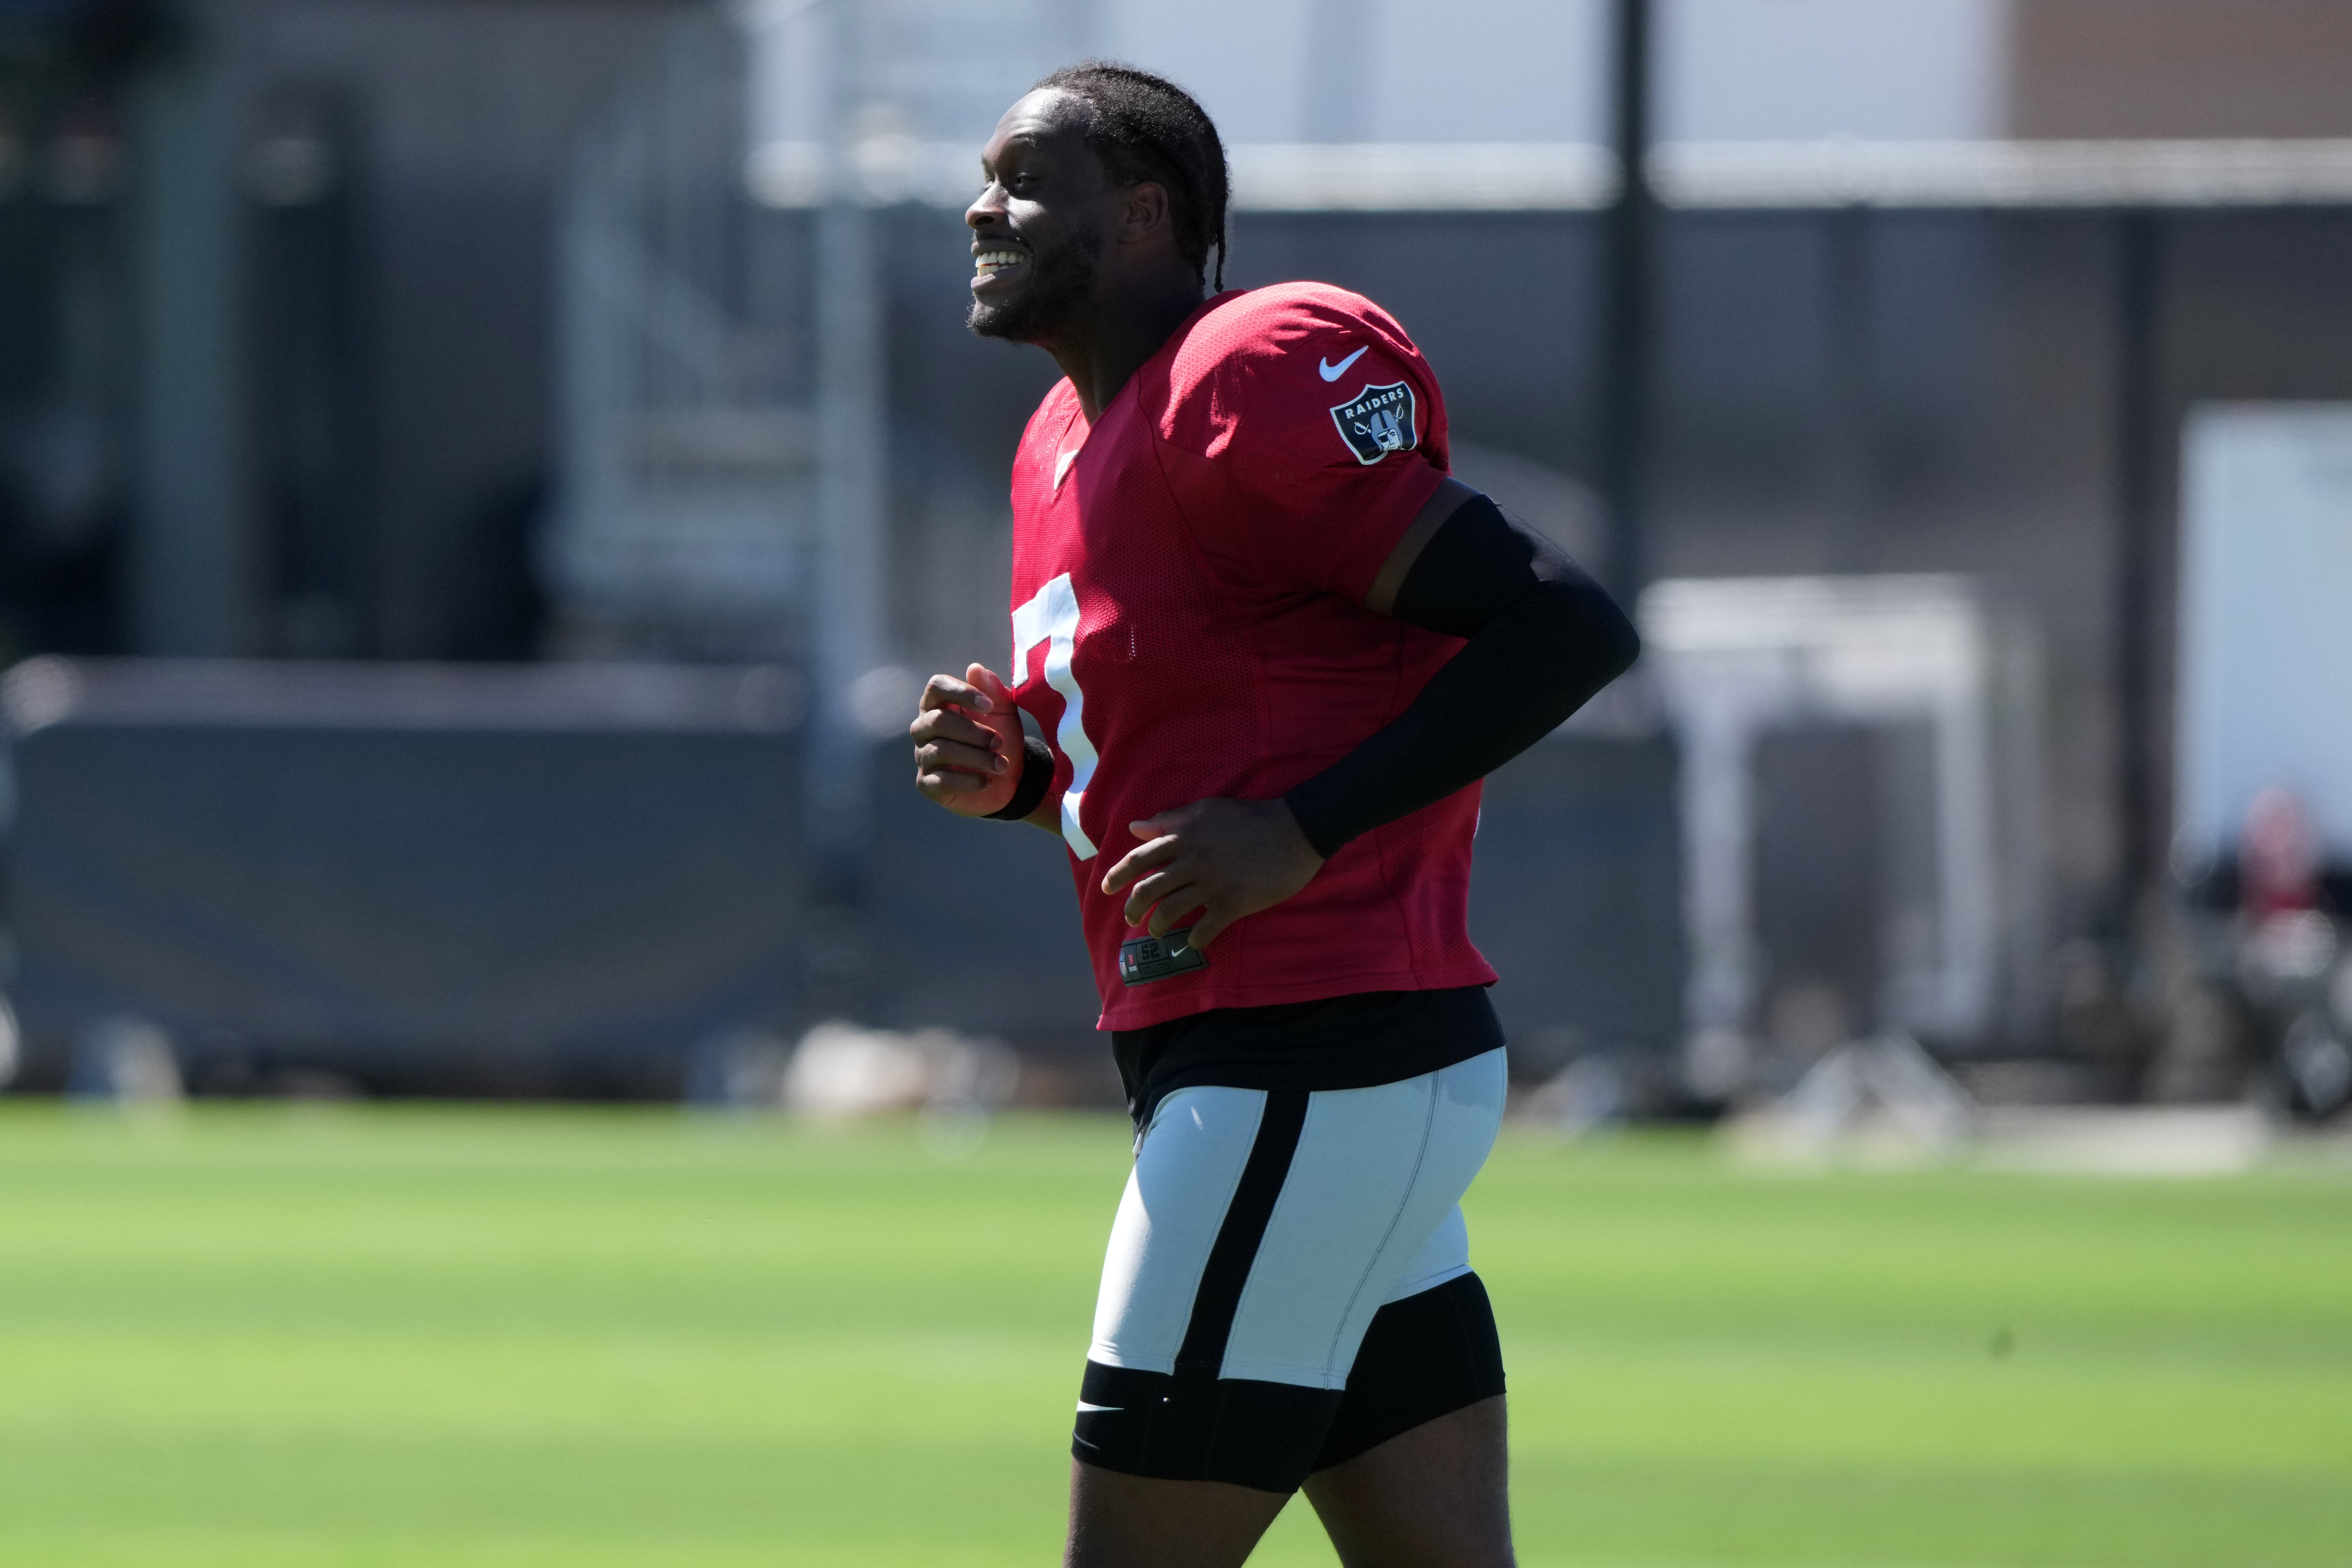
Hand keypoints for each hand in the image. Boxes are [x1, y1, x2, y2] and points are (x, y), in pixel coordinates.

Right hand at [911, 664, 1021, 816]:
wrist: (1010, 779)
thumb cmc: (1001, 739)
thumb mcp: (1004, 713)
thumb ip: (992, 690)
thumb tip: (975, 669)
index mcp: (939, 704)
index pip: (936, 686)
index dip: (961, 693)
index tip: (988, 706)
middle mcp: (924, 728)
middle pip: (938, 720)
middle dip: (973, 732)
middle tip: (998, 742)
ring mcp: (923, 756)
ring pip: (941, 750)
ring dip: (977, 757)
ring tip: (1001, 764)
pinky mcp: (927, 784)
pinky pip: (940, 781)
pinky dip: (968, 781)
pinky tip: (986, 781)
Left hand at [1099, 797, 1325, 949]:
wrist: (1295, 829)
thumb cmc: (1250, 818)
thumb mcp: (1207, 810)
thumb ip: (1170, 820)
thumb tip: (1137, 827)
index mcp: (1184, 836)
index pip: (1140, 857)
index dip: (1118, 874)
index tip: (1106, 888)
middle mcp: (1193, 860)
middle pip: (1149, 888)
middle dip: (1133, 908)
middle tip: (1130, 918)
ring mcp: (1213, 883)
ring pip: (1171, 910)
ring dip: (1158, 926)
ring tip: (1156, 932)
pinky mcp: (1234, 902)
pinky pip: (1205, 928)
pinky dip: (1194, 940)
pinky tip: (1192, 943)